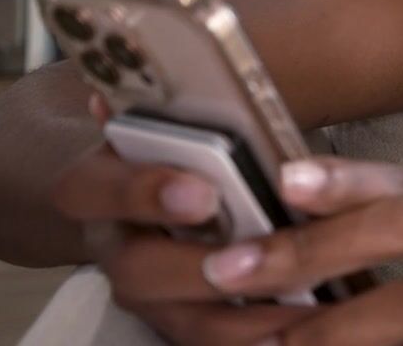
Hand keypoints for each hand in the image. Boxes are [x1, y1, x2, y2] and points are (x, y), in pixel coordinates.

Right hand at [50, 94, 313, 343]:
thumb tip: (155, 82)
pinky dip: (262, 338)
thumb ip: (170, 107)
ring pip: (182, 321)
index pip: (93, 188)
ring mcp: (147, 295)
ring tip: (302, 308)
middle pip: (138, 272)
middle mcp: (115, 248)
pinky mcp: (182, 323)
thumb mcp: (166, 120)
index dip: (143, 192)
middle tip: (259, 259)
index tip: (202, 192)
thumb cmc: (171, 145)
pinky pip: (216, 341)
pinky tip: (308, 327)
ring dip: (243, 320)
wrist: (146, 194)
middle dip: (201, 268)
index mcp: (98, 186)